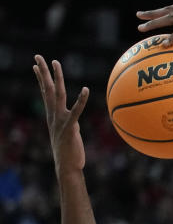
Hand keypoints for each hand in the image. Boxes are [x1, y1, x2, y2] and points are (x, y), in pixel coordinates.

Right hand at [32, 55, 88, 173]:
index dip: (40, 79)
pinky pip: (76, 111)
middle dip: (42, 72)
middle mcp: (54, 115)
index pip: (44, 93)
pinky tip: (85, 89)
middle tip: (38, 56)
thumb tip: (73, 121)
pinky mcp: (70, 128)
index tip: (36, 65)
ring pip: (57, 95)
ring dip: (57, 78)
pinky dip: (81, 100)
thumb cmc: (69, 152)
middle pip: (47, 89)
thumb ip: (69, 124)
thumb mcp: (68, 134)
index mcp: (53, 116)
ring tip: (56, 63)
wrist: (66, 167)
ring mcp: (60, 121)